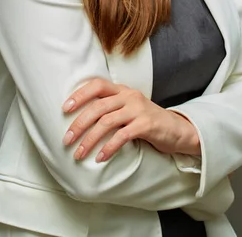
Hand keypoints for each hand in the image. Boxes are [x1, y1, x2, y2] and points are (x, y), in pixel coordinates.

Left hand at [62, 78, 200, 161]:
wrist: (177, 130)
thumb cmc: (146, 121)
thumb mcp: (128, 109)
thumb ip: (110, 108)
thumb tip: (80, 118)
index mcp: (122, 90)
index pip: (96, 85)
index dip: (79, 95)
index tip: (64, 109)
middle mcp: (129, 96)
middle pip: (97, 106)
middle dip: (79, 123)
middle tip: (66, 140)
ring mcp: (138, 109)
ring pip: (106, 122)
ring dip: (90, 139)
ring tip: (79, 154)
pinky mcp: (146, 125)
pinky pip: (122, 135)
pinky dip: (109, 147)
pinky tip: (100, 158)